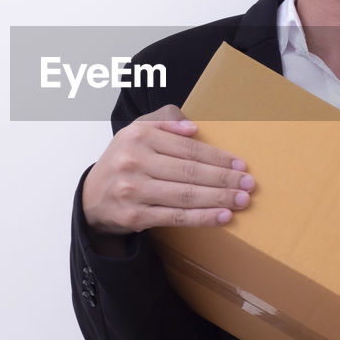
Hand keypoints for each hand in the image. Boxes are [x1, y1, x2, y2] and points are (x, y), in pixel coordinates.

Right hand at [82, 104, 255, 236]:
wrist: (91, 197)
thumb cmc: (122, 161)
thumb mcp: (135, 132)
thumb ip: (164, 122)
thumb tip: (193, 128)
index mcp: (139, 136)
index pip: (188, 148)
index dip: (217, 157)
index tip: (240, 164)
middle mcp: (135, 161)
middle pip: (190, 172)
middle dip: (224, 178)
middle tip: (249, 184)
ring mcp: (134, 190)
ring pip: (185, 195)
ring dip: (218, 198)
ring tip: (241, 200)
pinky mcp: (135, 216)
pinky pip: (175, 217)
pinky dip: (202, 217)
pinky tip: (222, 217)